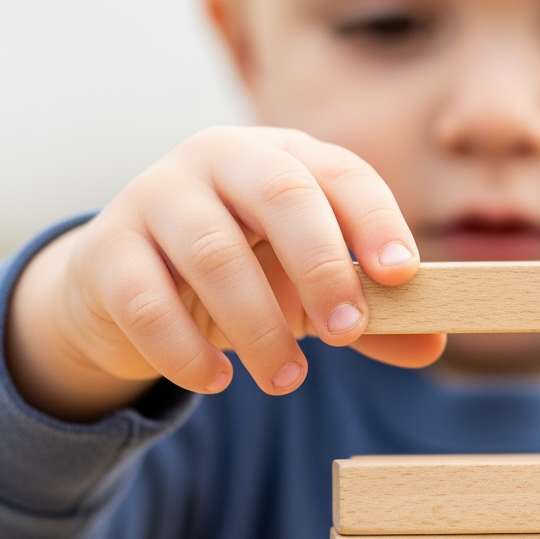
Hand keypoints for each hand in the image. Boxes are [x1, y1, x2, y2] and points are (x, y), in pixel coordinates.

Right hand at [7, 127, 444, 420]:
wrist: (131, 282)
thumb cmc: (246, 275)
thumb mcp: (311, 292)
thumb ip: (370, 318)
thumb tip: (434, 346)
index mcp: (284, 158)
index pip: (341, 173)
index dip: (375, 220)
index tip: (401, 275)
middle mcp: (219, 159)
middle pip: (280, 193)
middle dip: (323, 267)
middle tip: (347, 335)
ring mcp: (155, 195)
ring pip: (214, 254)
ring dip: (260, 328)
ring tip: (286, 380)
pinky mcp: (106, 249)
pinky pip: (147, 302)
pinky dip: (187, 352)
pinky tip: (217, 380)